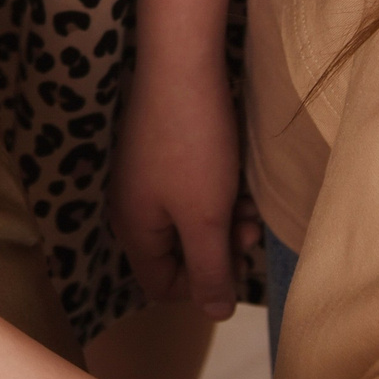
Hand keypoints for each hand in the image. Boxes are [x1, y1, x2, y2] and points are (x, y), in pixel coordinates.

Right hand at [108, 52, 251, 319]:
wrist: (181, 64)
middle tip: (248, 229)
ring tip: (247, 201)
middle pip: (176, 253)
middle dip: (218, 248)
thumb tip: (215, 314)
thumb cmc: (192, 143)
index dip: (200, 286)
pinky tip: (236, 176)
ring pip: (188, 220)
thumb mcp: (207, 217)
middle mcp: (131, 205)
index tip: (232, 262)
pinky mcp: (159, 151)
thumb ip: (210, 271)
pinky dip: (215, 191)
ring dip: (222, 219)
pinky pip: (188, 191)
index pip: (160, 285)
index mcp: (133, 227)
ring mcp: (144, 176)